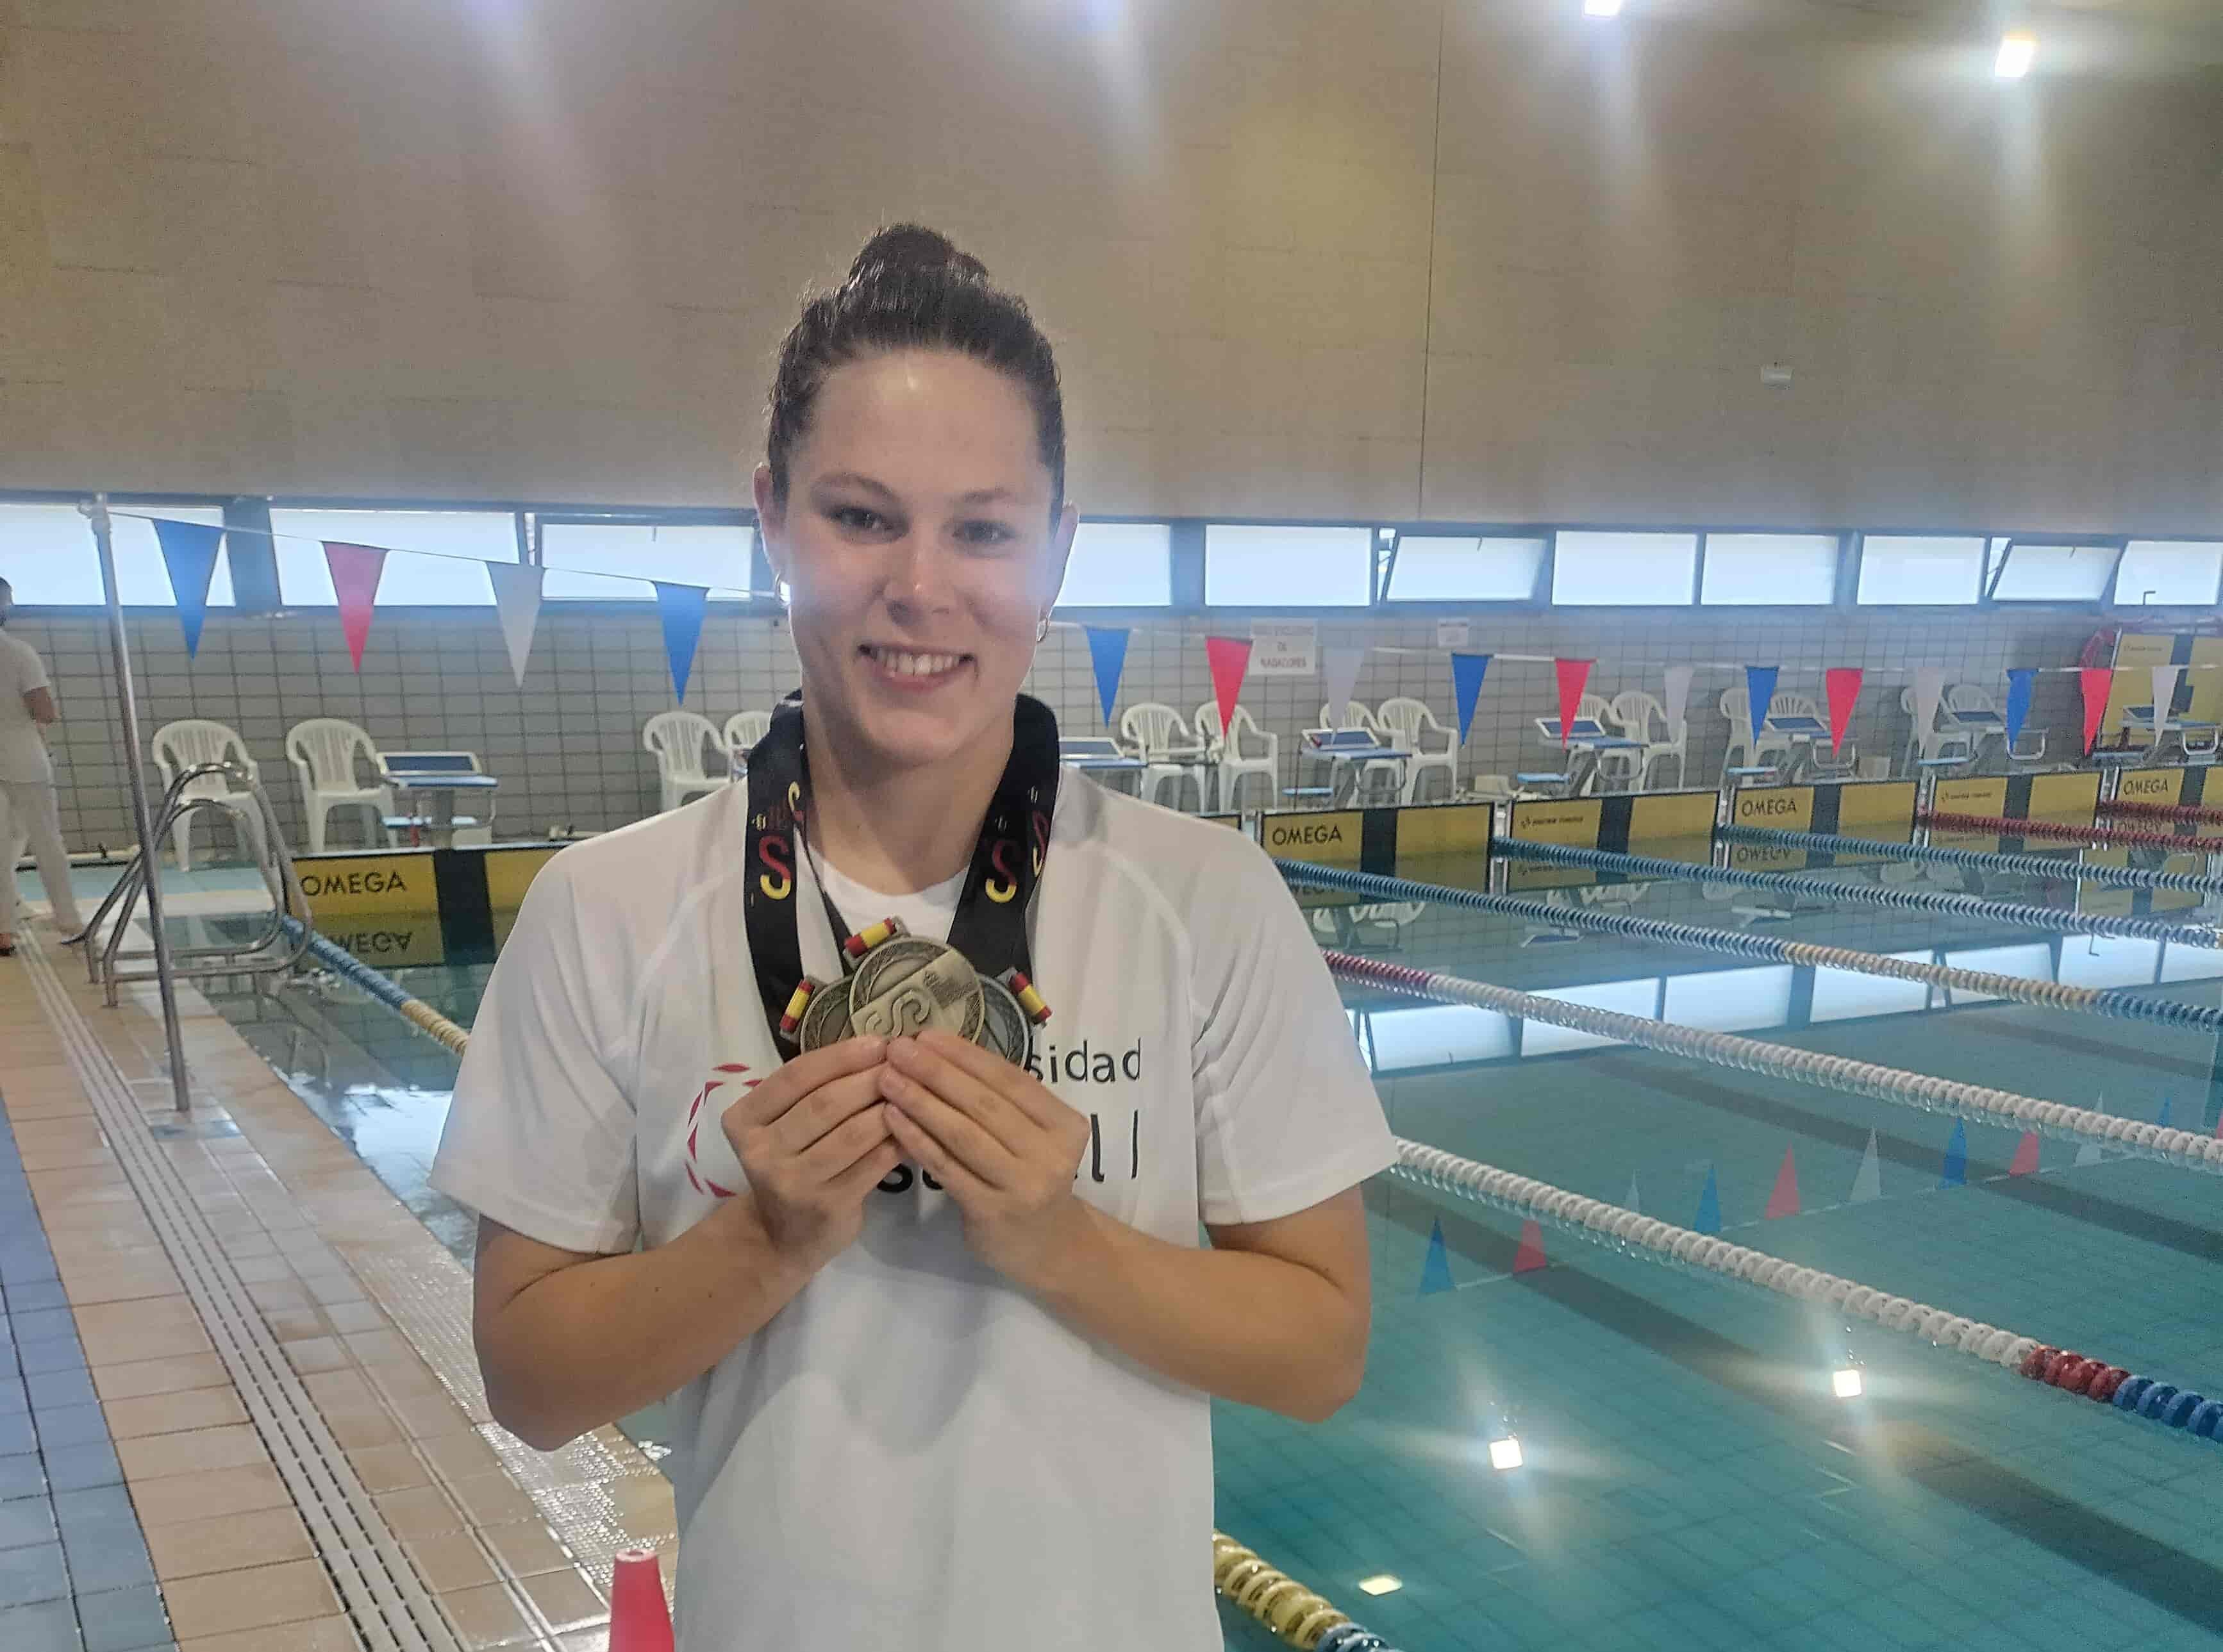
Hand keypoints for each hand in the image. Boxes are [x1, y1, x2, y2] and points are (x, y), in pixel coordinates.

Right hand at [721, 1036, 899, 1275]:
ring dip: (887, 1107)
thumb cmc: (790, 1165)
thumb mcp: (782, 1125)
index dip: (839, 1056)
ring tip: (913, 1089)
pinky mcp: (827, 1206)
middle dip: (868, 1077)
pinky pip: (872, 1164)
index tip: (878, 1041)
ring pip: (851, 1133)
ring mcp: (793, 1183)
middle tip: (903, 1062)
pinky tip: (916, 1126)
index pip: (793, 1077)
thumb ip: (812, 1091)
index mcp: (743, 1120)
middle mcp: (761, 1152)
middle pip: (823, 1103)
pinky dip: (897, 1141)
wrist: (781, 1237)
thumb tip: (876, 1048)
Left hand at [877, 1031, 1092, 1290]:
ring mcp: (1023, 1185)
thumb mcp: (1035, 1135)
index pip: (1011, 1080)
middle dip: (936, 1072)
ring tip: (886, 1078)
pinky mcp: (993, 1211)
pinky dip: (917, 1139)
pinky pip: (947, 1167)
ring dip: (920, 1101)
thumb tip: (941, 1051)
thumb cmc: (1032, 1177)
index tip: (926, 1035)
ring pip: (963, 1134)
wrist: (1050, 1246)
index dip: (966, 1055)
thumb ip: (1004, 1102)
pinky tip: (891, 1118)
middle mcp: (1051, 1153)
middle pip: (985, 1104)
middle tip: (897, 1048)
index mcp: (1065, 1124)